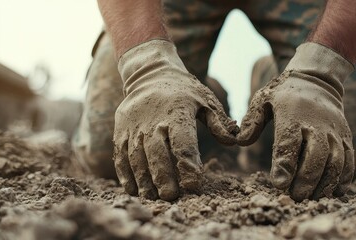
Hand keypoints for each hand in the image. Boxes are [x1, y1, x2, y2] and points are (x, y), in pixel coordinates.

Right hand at [114, 40, 237, 200]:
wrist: (150, 72)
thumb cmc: (185, 91)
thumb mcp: (206, 100)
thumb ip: (219, 122)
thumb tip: (233, 142)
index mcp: (177, 112)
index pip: (183, 142)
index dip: (188, 164)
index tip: (194, 185)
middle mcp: (153, 120)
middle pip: (156, 151)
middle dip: (163, 175)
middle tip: (171, 197)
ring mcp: (134, 126)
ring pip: (136, 156)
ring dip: (143, 179)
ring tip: (152, 198)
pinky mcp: (121, 130)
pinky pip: (121, 154)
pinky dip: (125, 173)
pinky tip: (132, 190)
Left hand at [238, 43, 354, 200]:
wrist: (317, 81)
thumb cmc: (284, 95)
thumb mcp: (263, 100)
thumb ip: (252, 121)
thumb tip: (239, 142)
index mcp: (293, 115)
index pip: (289, 142)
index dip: (284, 165)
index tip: (279, 185)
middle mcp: (317, 124)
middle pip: (316, 156)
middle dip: (306, 180)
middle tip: (295, 198)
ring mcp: (334, 131)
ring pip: (336, 161)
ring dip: (325, 184)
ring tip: (312, 199)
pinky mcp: (346, 137)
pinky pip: (349, 161)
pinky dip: (344, 179)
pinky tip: (333, 192)